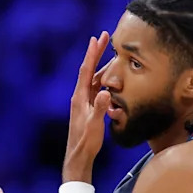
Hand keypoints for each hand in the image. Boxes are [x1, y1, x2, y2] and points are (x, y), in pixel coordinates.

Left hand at [64, 32, 110, 182]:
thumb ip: (99, 109)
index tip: (97, 38)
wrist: (79, 156)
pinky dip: (105, 80)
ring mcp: (84, 101)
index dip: (92, 54)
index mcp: (80, 97)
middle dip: (97, 53)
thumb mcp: (94, 125)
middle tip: (105, 36)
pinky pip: (97, 89)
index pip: (86, 70)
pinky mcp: (89, 108)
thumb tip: (106, 93)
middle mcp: (80, 96)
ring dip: (103, 66)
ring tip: (113, 55)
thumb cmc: (86, 142)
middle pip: (89, 70)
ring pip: (95, 78)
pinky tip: (112, 79)